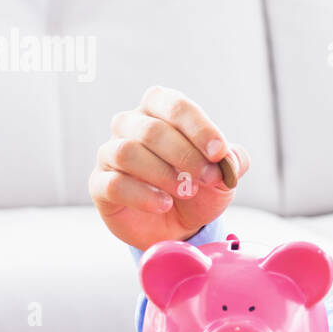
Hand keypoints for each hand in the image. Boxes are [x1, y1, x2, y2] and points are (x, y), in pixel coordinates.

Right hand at [89, 85, 249, 250]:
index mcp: (160, 110)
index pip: (175, 106)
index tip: (219, 152)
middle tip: (208, 178)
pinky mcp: (100, 184)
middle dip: (186, 156)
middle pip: (152, 130)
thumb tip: (228, 157)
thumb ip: (232, 160)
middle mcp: (130, 125)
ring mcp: (111, 153)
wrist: (179, 225)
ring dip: (163, 173)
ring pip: (128, 152)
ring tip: (186, 191)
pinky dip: (143, 195)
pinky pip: (114, 183)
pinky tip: (163, 204)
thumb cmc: (198, 188)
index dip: (198, 128)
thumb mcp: (223, 175)